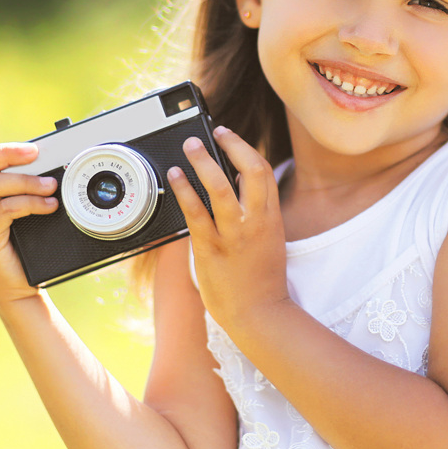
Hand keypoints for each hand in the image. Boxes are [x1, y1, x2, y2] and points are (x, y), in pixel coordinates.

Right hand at [0, 111, 60, 304]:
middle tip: (35, 152)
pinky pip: (3, 210)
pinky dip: (29, 203)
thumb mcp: (18, 210)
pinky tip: (48, 206)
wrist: (18, 288)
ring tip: (50, 186)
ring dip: (26, 181)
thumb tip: (46, 164)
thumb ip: (22, 187)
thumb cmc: (20, 247)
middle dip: (6, 152)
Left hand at [167, 127, 289, 335]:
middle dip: (231, 145)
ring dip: (203, 161)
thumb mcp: (269, 242)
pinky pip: (195, 212)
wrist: (259, 315)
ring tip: (190, 147)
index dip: (245, 149)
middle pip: (249, 170)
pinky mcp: (211, 248)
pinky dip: (184, 190)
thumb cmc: (262, 282)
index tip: (230, 139)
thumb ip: (256, 217)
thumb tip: (234, 191)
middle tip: (214, 133)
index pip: (263, 172)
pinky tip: (175, 177)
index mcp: (271, 218)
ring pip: (219, 186)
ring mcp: (233, 234)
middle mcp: (255, 222)